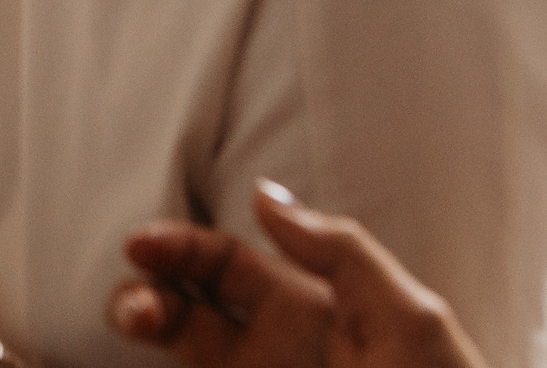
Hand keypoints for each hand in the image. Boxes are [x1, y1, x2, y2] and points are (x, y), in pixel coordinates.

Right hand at [109, 181, 484, 367]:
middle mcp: (271, 349)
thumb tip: (264, 195)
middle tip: (135, 304)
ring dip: (141, 320)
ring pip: (177, 345)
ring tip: (134, 321)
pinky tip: (145, 363)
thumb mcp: (412, 322)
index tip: (140, 246)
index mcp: (309, 310)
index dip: (178, 245)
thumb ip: (340, 252)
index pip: (223, 260)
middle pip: (183, 303)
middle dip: (144, 288)